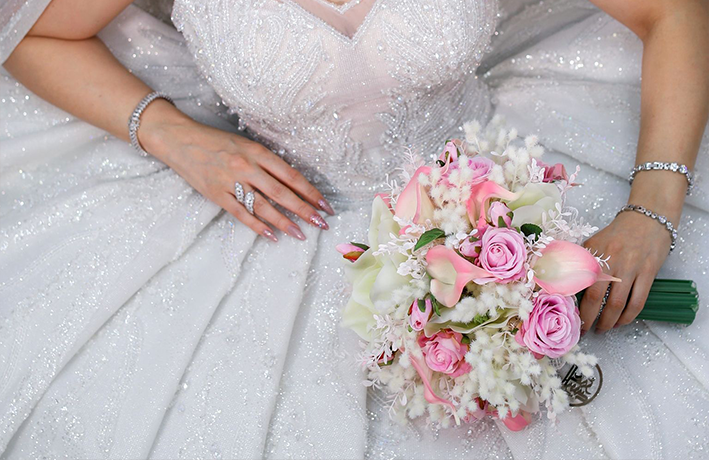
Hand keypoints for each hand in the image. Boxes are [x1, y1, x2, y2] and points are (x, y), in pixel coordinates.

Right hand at [140, 104, 333, 241]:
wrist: (179, 139)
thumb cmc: (216, 141)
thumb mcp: (246, 144)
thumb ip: (267, 162)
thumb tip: (293, 184)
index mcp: (258, 152)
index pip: (292, 176)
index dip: (311, 192)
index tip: (325, 205)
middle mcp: (247, 167)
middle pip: (282, 193)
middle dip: (305, 210)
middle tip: (321, 224)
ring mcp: (231, 182)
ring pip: (264, 207)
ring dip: (285, 222)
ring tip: (301, 234)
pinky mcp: (217, 195)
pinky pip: (241, 214)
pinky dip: (258, 226)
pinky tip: (272, 236)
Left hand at [580, 210, 670, 333]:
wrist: (647, 219)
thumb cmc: (617, 234)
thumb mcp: (593, 243)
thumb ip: (579, 261)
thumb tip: (564, 283)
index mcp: (592, 254)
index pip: (576, 284)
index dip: (572, 303)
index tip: (568, 315)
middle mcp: (609, 261)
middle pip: (594, 298)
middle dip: (588, 318)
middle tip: (584, 329)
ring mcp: (630, 268)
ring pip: (617, 304)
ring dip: (608, 321)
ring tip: (602, 329)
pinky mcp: (648, 273)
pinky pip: (637, 301)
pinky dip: (628, 316)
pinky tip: (621, 322)